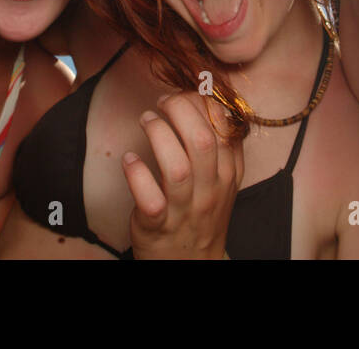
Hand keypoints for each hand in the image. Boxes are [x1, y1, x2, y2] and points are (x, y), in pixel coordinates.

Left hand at [122, 92, 243, 258]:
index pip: (224, 130)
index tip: (186, 92)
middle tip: (163, 102)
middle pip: (202, 142)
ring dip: (159, 135)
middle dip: (181, 111)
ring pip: (177, 167)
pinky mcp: (157, 225)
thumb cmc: (202, 216)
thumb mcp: (223, 181)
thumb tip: (211, 102)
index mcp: (228, 175)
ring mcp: (184, 210)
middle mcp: (210, 191)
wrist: (191, 265)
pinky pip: (150, 198)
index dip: (204, 104)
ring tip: (147, 120)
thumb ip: (222, 146)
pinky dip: (138, 174)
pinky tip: (130, 159)